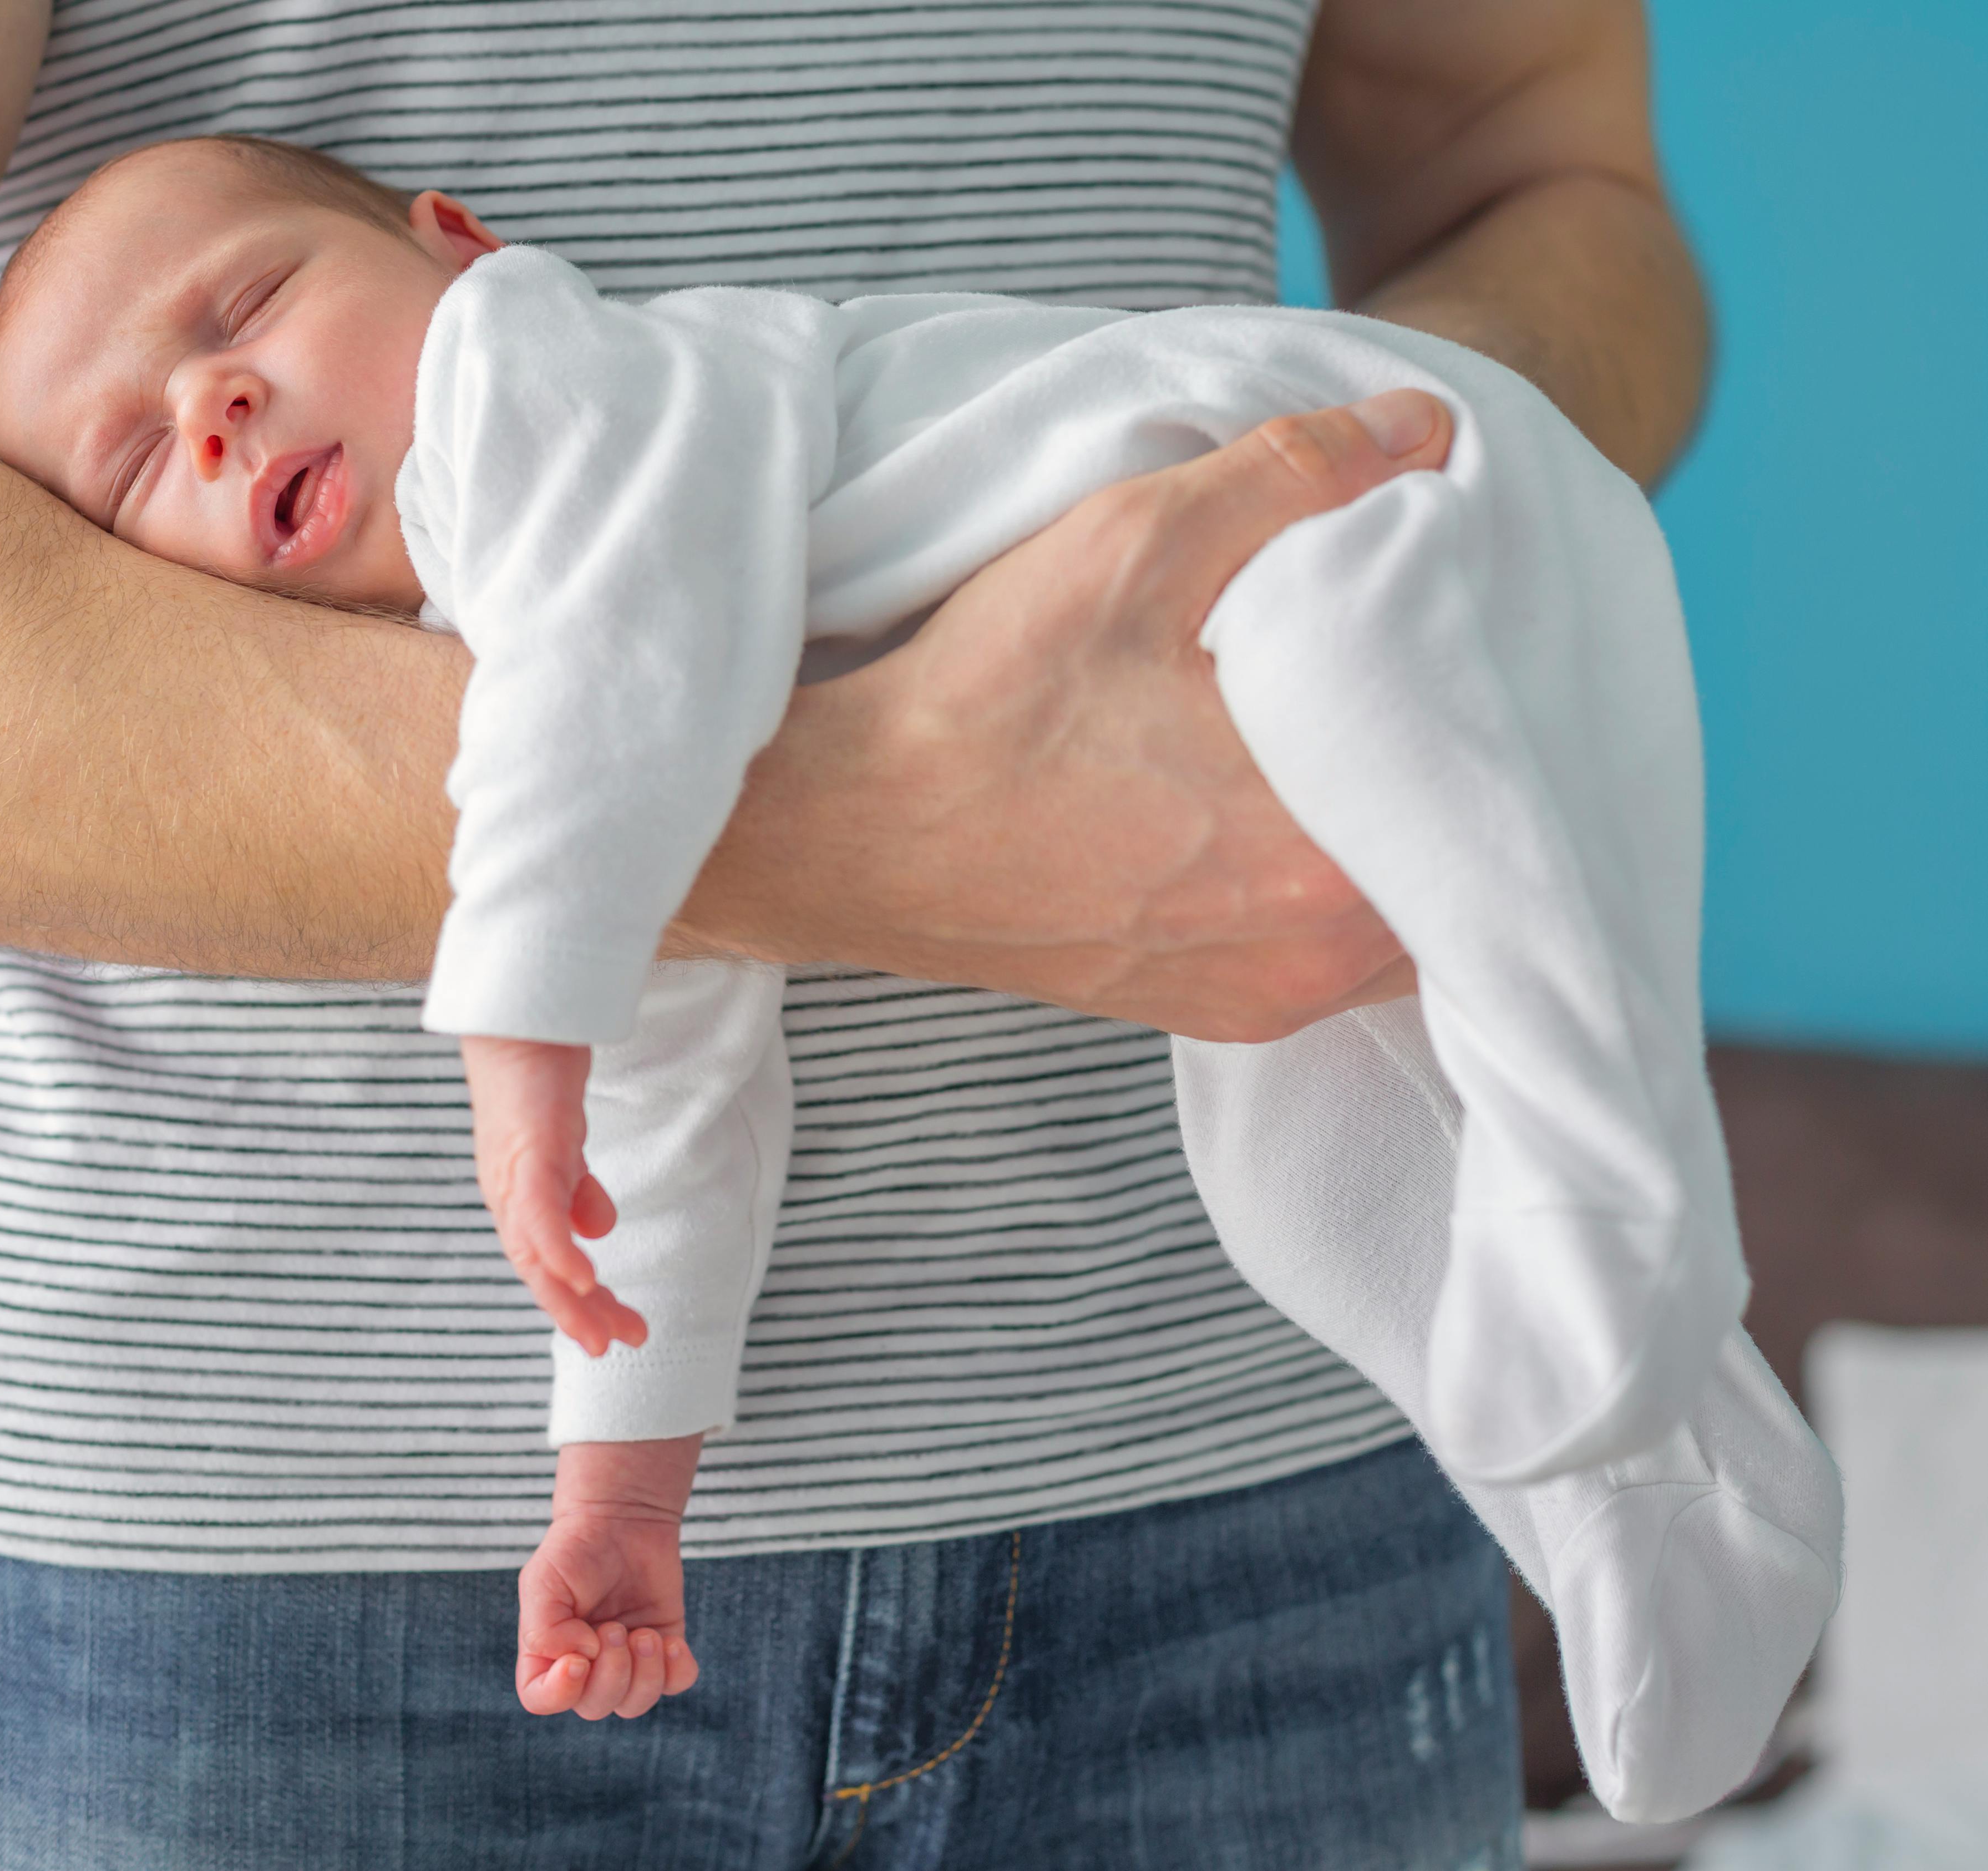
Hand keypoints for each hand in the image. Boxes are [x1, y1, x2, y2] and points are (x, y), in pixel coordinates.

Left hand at [459, 1036, 641, 1354]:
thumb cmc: (539, 1075)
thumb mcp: (566, 1143)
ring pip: (535, 1252)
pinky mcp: (528, 1148)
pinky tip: (580, 1277)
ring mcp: (514, 1171)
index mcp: (518, 1194)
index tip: (610, 1333)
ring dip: (567, 1298)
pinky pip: (539, 1211)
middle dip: (575, 1314)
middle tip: (611, 1347)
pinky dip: (557, 1248)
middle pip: (537, 1269)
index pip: (544, 1261)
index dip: (575, 1301)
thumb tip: (596, 1230)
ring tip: (601, 1332)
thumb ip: (577, 1188)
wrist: (518, 1014)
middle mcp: (508, 1192)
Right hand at [518, 1436, 704, 1719]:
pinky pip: (676, 1684)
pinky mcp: (663, 1648)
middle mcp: (586, 1666)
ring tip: (644, 1633)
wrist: (622, 1518)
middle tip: (614, 1627)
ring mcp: (627, 1660)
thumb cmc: (575, 1549)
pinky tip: (671, 1642)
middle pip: (595, 1706)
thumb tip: (583, 1659)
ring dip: (644, 1674)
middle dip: (611, 1672)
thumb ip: (544, 1630)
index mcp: (548, 1653)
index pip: (543, 1700)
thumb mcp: (542, 1580)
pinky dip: (677, 1670)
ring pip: (636, 1703)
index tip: (579, 1658)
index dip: (560, 1692)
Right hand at [685, 391, 1452, 1041]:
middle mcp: (1310, 955)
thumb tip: (1421, 429)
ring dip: (1403, 836)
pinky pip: (1328, 953)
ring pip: (1403, 919)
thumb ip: (1294, 476)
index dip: (1505, 694)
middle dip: (1465, 767)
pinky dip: (1340, 888)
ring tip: (1377, 740)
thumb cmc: (983, 699)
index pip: (1493, 778)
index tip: (1487, 630)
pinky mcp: (1207, 1011)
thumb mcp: (1131, 543)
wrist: (849, 833)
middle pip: (1464, 861)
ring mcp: (1259, 997)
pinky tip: (1299, 814)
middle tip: (1452, 672)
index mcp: (1321, 854)